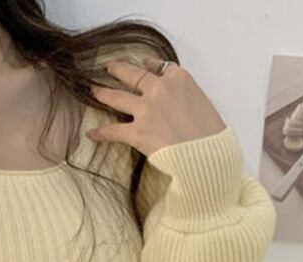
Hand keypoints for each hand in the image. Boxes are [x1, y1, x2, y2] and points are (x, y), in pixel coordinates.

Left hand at [85, 56, 226, 156]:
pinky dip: (101, 132)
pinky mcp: (137, 132)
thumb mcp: (203, 102)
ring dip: (102, 93)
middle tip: (109, 67)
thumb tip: (176, 98)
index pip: (158, 67)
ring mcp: (146, 110)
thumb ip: (185, 95)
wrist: (207, 155)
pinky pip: (113, 131)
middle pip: (133, 75)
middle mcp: (159, 89)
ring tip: (93, 91)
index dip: (148, 66)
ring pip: (116, 97)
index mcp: (179, 79)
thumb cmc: (211, 134)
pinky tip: (91, 134)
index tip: (143, 65)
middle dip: (118, 69)